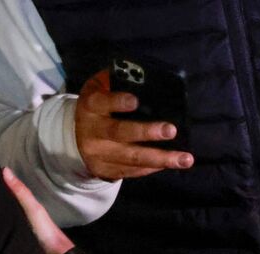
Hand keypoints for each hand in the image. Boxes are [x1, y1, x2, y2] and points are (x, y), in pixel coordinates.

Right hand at [2, 166, 74, 253]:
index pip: (6, 189)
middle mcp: (18, 212)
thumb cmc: (43, 228)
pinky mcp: (11, 239)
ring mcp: (15, 226)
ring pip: (0, 215)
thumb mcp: (31, 207)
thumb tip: (4, 169)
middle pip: (2, 202)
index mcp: (23, 203)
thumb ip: (20, 191)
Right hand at [75, 70, 193, 179]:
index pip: (102, 103)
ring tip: (184, 159)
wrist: (74, 136)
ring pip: (131, 158)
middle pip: (120, 133)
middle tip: (171, 130)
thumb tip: (145, 75)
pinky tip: (169, 164)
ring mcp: (98, 154)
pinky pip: (131, 171)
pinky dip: (151, 168)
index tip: (135, 101)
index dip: (117, 102)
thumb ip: (117, 80)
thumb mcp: (100, 87)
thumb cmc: (97, 106)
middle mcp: (92, 133)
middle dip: (146, 132)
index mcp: (91, 107)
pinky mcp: (104, 170)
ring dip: (159, 159)